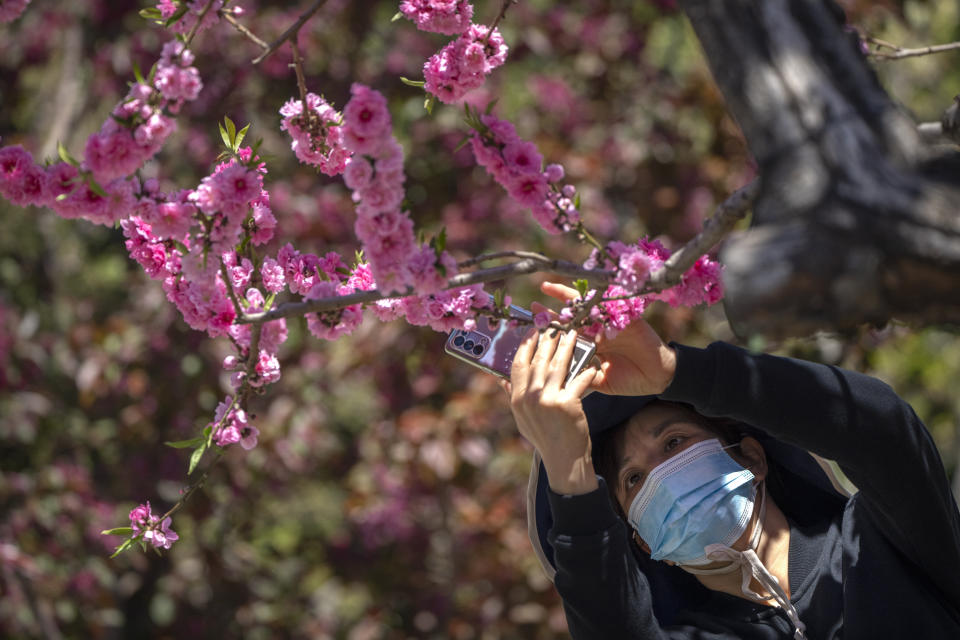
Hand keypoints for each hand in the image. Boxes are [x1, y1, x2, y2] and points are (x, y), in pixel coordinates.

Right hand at [504, 327, 599, 494]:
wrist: (564, 461)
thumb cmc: (545, 438)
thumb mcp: (522, 419)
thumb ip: (513, 396)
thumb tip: (500, 379)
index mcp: (517, 399)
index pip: (518, 365)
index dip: (525, 346)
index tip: (532, 332)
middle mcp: (530, 398)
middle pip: (538, 361)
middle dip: (547, 340)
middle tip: (554, 325)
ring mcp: (548, 400)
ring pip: (558, 365)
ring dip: (567, 347)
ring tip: (573, 334)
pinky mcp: (567, 404)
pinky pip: (579, 381)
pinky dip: (587, 372)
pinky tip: (592, 364)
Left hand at [535, 281, 676, 396]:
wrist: (658, 377)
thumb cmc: (631, 380)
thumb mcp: (602, 382)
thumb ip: (583, 379)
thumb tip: (559, 383)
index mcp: (589, 347)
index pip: (564, 337)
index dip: (548, 332)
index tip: (528, 330)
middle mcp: (596, 332)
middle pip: (568, 319)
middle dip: (550, 312)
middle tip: (530, 307)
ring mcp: (609, 323)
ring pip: (583, 306)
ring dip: (565, 296)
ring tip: (546, 287)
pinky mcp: (624, 317)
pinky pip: (608, 303)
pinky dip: (593, 295)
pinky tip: (579, 288)